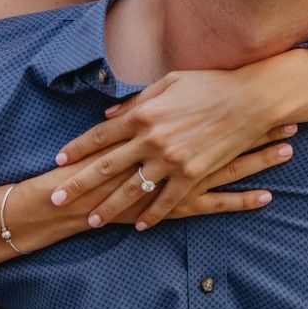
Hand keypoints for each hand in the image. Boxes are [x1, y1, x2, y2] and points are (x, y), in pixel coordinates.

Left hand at [49, 66, 297, 227]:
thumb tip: (110, 116)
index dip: (77, 150)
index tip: (58, 162)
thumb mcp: (169, 83)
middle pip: (106, 166)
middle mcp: (151, 138)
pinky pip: (167, 200)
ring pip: (132, 190)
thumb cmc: (210, 85)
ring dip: (110, 208)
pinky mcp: (192, 175)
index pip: (100, 135)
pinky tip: (140, 225)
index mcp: (143, 113)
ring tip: (92, 221)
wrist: (250, 99)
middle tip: (57, 200)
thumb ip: (136, 102)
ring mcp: (171, 159)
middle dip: (78, 186)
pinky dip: (152, 215)